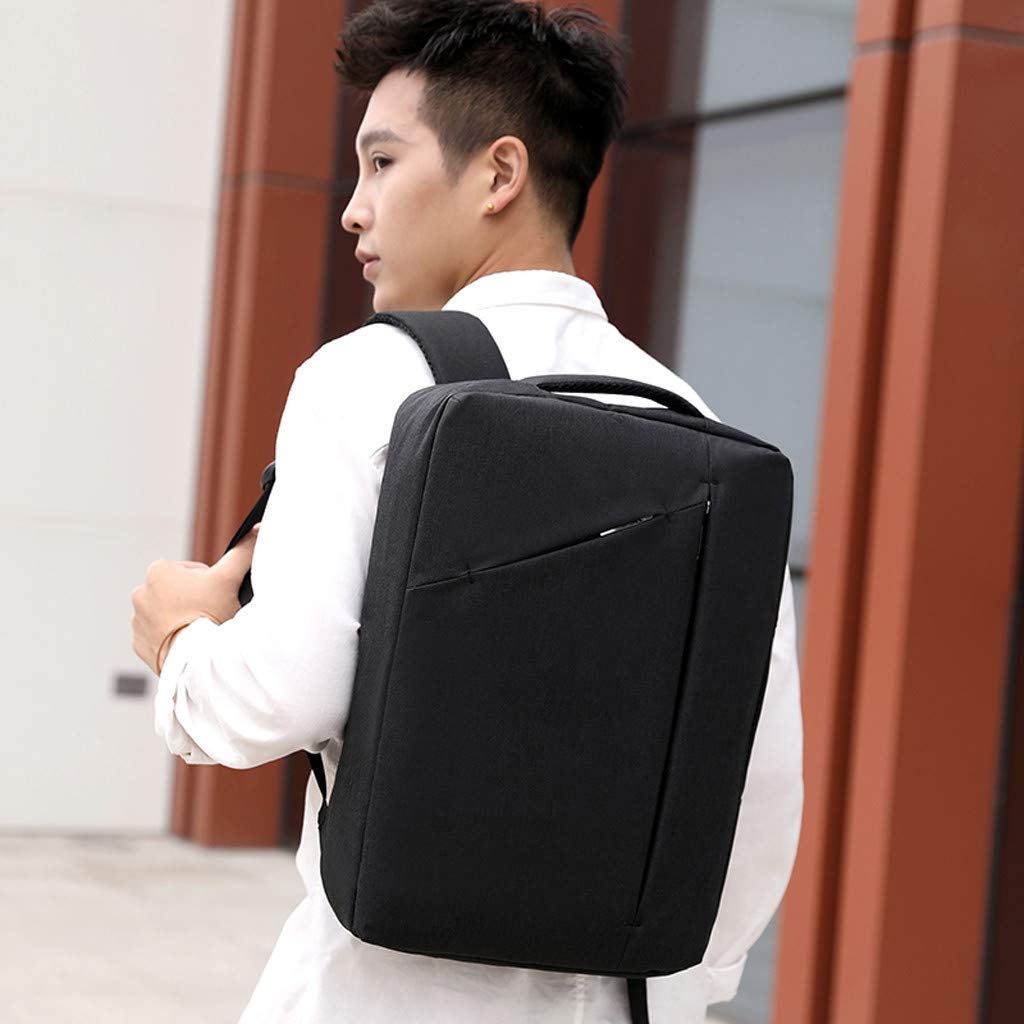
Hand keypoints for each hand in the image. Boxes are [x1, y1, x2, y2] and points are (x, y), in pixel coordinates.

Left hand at [130, 525, 259, 674]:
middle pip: (180, 593)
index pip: (194, 572)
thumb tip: (258, 529)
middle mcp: (141, 592)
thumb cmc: (210, 615)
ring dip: (183, 619)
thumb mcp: (229, 578)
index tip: (218, 598)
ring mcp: (137, 620)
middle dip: (196, 601)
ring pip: (169, 614)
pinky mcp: (139, 643)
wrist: (196, 659)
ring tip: (201, 631)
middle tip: (212, 614)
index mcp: (159, 571)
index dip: (212, 584)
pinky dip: (173, 639)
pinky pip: (159, 637)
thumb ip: (243, 551)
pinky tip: (189, 644)